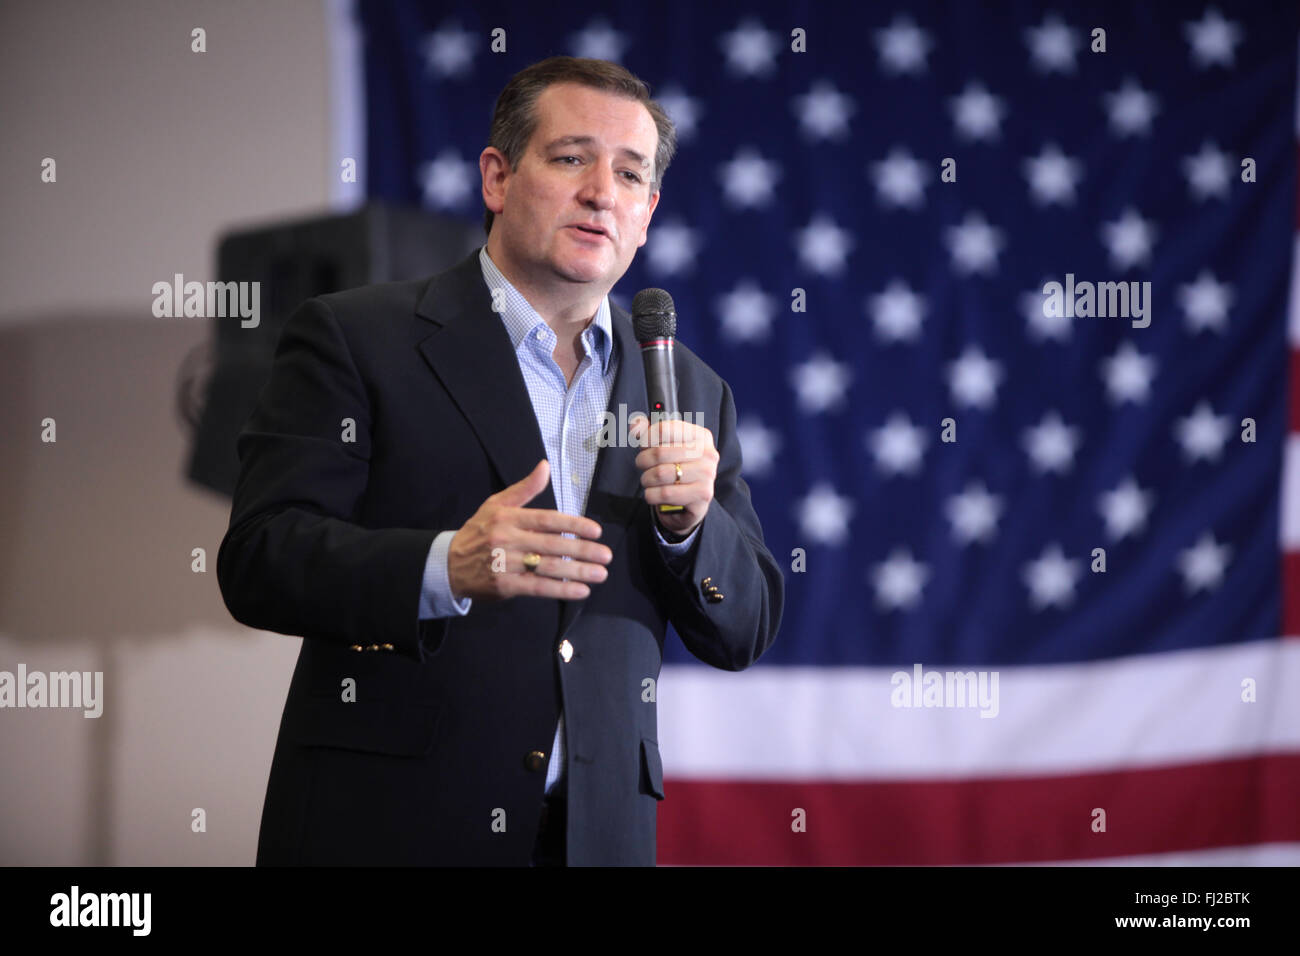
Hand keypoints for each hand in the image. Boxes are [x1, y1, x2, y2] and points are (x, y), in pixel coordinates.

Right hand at [447, 460, 611, 601]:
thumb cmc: (479, 532)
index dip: (573, 525)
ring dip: (578, 572)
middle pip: (552, 545)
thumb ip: (525, 488)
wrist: (448, 564)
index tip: (596, 530)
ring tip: (600, 574)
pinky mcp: (505, 585)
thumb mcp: (496, 504)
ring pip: (548, 568)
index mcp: (509, 517)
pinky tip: (581, 590)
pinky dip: (561, 589)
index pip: (547, 520)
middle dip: (583, 551)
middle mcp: (508, 539)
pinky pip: (538, 588)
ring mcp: (506, 563)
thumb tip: (545, 466)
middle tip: (606, 555)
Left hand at [631, 417, 718, 537]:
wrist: (690, 501)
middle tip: (642, 465)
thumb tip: (635, 425)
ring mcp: (708, 475)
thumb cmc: (677, 468)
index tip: (643, 446)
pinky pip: (665, 493)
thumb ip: (648, 432)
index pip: (664, 429)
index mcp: (700, 436)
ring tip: (648, 480)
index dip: (646, 438)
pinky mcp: (702, 495)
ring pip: (661, 474)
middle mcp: (708, 453)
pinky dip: (652, 495)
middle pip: (660, 453)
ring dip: (646, 479)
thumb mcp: (664, 446)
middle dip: (643, 460)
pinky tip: (653, 493)